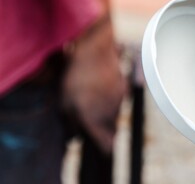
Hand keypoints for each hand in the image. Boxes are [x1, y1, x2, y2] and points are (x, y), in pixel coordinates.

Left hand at [62, 15, 126, 153]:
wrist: (95, 51)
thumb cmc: (77, 78)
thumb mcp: (65, 103)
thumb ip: (70, 125)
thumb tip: (73, 140)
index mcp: (97, 121)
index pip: (107, 145)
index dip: (104, 148)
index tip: (100, 148)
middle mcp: (112, 113)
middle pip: (111, 128)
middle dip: (102, 128)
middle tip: (88, 119)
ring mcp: (120, 100)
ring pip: (115, 112)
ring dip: (105, 111)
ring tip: (91, 99)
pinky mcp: (124, 87)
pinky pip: (118, 99)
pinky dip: (110, 98)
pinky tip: (100, 87)